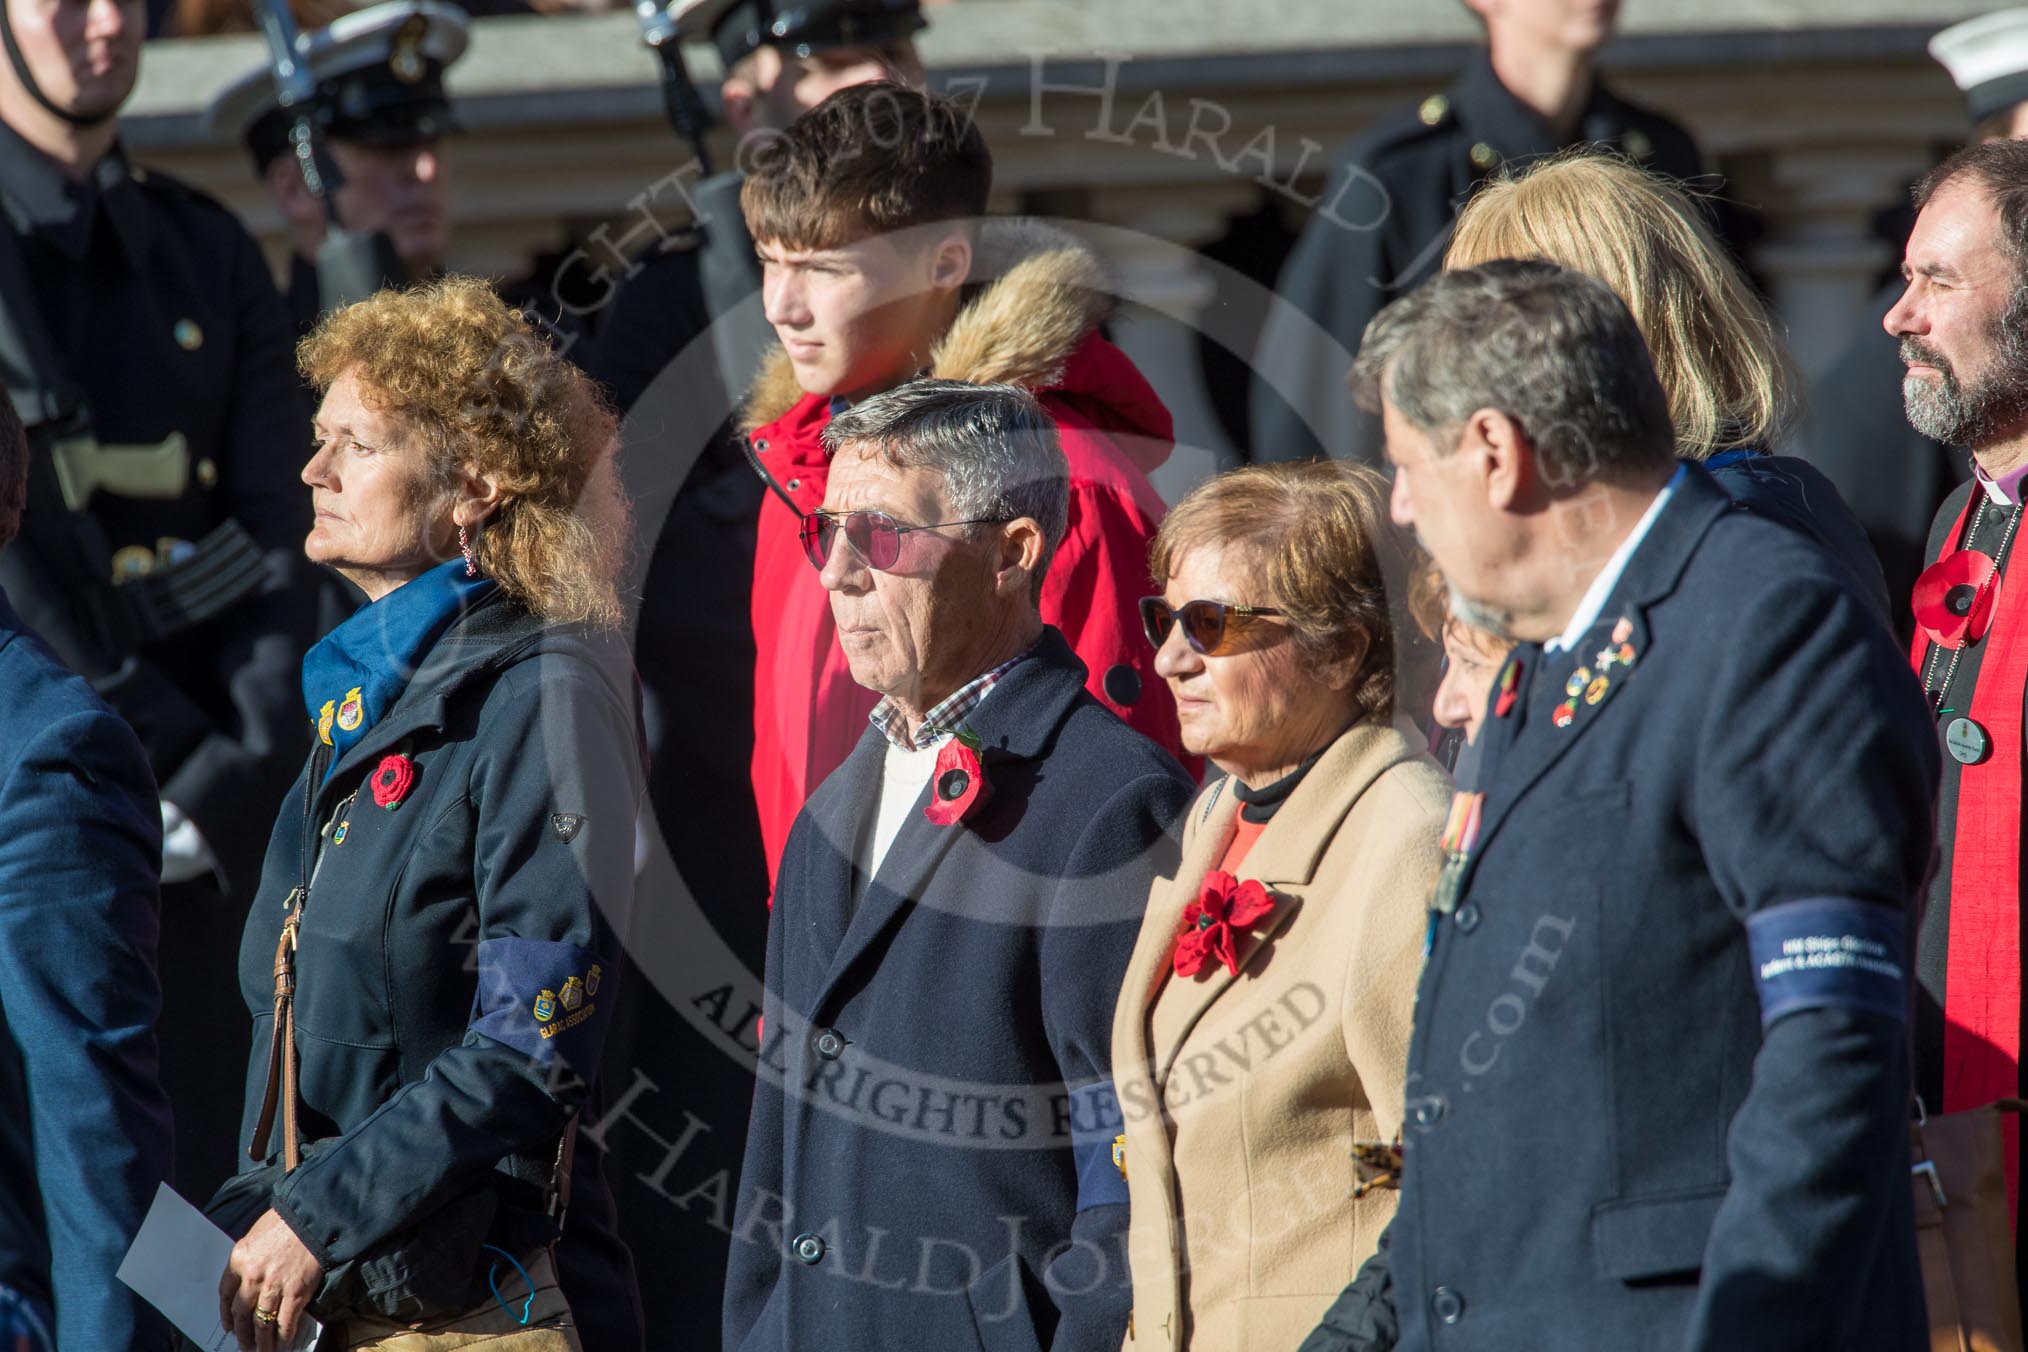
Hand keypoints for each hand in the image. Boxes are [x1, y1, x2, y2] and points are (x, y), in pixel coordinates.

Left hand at [219, 1209, 321, 1350]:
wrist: (314, 1216)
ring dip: (261, 1341)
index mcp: (238, 1260)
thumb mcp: (257, 1235)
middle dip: (242, 1333)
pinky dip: (283, 1336)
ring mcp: (274, 1287)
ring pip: (261, 1323)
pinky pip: (285, 1322)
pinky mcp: (296, 1293)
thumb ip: (250, 1259)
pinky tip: (283, 1344)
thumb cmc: (287, 1220)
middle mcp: (252, 1278)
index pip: (226, 1295)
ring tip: (262, 1351)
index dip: (226, 1314)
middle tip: (244, 1345)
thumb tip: (249, 1278)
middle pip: (241, 1314)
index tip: (229, 1325)